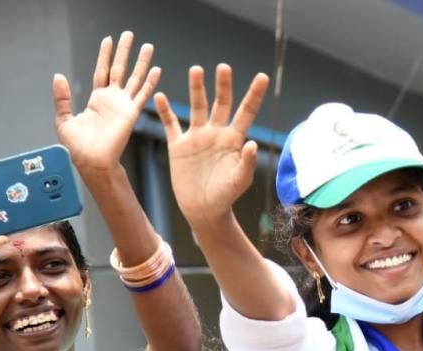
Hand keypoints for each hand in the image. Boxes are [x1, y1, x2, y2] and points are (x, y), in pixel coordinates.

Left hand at [54, 32, 160, 174]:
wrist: (92, 162)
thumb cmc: (78, 148)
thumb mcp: (63, 120)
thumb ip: (62, 98)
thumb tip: (58, 76)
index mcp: (97, 101)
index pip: (102, 71)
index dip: (105, 56)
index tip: (108, 40)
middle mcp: (112, 101)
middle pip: (119, 69)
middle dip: (124, 52)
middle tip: (129, 35)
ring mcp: (123, 106)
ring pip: (134, 78)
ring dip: (141, 62)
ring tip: (148, 46)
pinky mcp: (131, 113)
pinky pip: (142, 94)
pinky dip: (150, 82)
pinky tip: (157, 70)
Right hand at [155, 64, 268, 225]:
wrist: (203, 210)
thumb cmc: (225, 197)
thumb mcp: (239, 182)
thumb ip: (247, 163)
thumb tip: (253, 144)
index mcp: (233, 139)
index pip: (246, 112)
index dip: (254, 95)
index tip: (262, 77)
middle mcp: (216, 133)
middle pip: (221, 103)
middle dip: (223, 85)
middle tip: (224, 67)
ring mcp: (196, 137)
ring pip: (197, 107)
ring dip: (196, 89)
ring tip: (196, 70)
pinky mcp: (179, 145)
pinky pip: (170, 124)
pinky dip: (164, 111)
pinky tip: (160, 96)